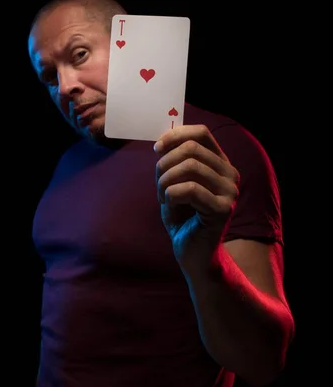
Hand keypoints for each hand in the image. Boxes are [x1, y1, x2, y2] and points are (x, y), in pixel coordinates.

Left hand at [154, 124, 239, 271]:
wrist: (192, 253)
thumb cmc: (183, 218)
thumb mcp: (175, 183)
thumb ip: (174, 162)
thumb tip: (162, 142)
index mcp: (220, 164)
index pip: (201, 133)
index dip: (175, 135)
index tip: (157, 149)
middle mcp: (230, 174)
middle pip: (191, 149)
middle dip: (165, 164)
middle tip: (159, 185)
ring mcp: (229, 191)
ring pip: (189, 167)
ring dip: (166, 181)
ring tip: (163, 197)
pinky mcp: (223, 209)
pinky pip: (189, 189)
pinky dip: (171, 195)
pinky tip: (169, 205)